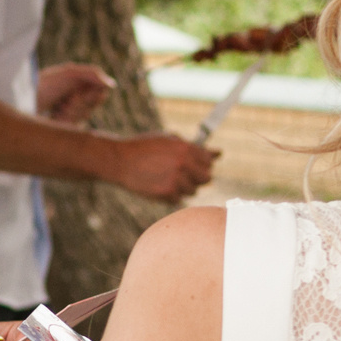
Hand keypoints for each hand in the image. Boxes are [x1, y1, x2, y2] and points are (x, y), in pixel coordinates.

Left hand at [37, 63, 113, 125]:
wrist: (22, 100)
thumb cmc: (43, 84)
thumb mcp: (68, 73)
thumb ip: (91, 74)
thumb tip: (112, 84)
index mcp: (76, 86)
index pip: (100, 92)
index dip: (93, 93)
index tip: (78, 90)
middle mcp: (73, 100)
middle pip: (93, 105)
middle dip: (80, 101)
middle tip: (65, 99)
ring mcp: (68, 116)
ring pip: (84, 116)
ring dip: (71, 110)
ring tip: (57, 106)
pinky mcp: (63, 129)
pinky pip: (75, 127)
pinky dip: (65, 120)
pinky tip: (54, 116)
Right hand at [100, 132, 214, 202]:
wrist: (120, 160)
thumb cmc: (145, 148)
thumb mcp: (170, 141)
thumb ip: (195, 148)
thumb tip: (219, 153)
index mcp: (186, 148)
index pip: (209, 161)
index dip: (201, 164)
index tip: (192, 165)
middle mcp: (183, 164)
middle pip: (206, 179)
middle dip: (197, 178)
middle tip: (181, 174)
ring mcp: (175, 179)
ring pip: (193, 191)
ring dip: (183, 187)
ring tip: (165, 178)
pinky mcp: (166, 193)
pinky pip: (178, 199)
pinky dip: (170, 195)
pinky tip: (157, 184)